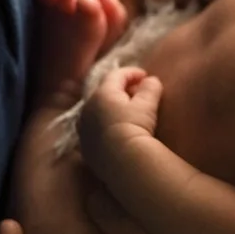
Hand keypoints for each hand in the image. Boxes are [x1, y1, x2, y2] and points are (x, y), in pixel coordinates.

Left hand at [79, 69, 161, 183]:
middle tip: (137, 92)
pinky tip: (117, 130)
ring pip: (96, 110)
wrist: (122, 161)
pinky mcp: (84, 145)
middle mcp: (87, 108)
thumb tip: (151, 80)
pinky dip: (105, 122)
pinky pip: (94, 127)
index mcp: (102, 93)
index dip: (132, 73)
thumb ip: (150, 87)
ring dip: (111, 106)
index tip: (145, 76)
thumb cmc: (135, 126)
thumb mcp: (148, 104)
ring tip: (126, 112)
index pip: (116, 75)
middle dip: (121, 89)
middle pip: (104, 91)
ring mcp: (83, 128)